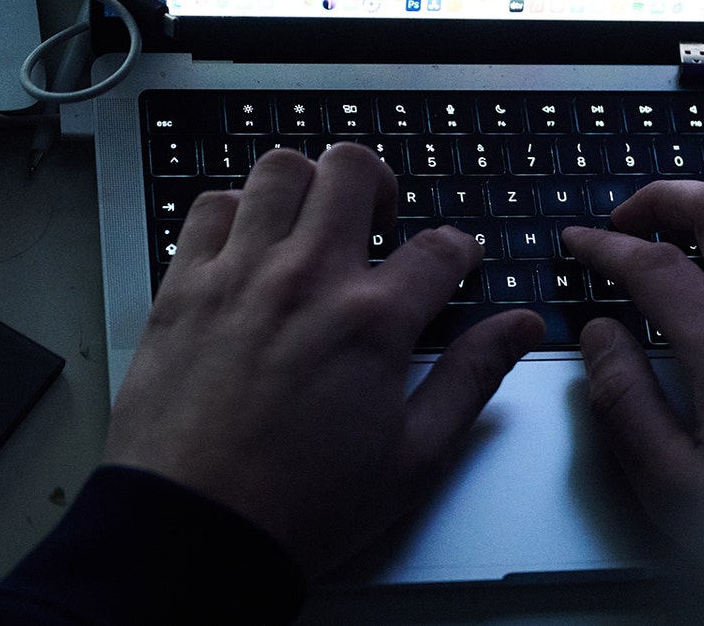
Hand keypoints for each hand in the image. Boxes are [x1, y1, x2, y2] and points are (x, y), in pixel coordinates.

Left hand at [103, 145, 543, 577]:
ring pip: (279, 170)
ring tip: (314, 221)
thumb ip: (473, 377)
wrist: (195, 533)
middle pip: (354, 170)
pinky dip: (237, 209)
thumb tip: (520, 328)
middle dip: (382, 184)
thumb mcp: (415, 456)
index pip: (438, 249)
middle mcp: (307, 280)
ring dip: (309, 185)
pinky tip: (251, 243)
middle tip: (381, 221)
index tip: (453, 263)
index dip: (458, 250)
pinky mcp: (183, 288)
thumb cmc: (301, 505)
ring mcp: (239, 276)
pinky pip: (209, 207)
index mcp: (373, 322)